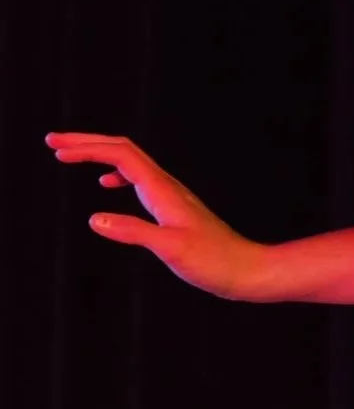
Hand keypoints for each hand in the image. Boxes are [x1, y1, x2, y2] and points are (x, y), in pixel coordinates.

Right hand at [46, 131, 272, 300]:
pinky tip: (106, 184)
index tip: (56, 148)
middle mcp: (167, 187)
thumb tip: (94, 218)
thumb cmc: (212, 260)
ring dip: (99, 155)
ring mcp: (170, 196)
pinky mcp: (171, 209)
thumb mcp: (169, 248)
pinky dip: (117, 174)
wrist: (244, 268)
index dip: (88, 148)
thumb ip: (133, 232)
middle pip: (124, 151)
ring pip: (131, 163)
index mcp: (163, 191)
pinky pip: (139, 180)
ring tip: (70, 156)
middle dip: (88, 142)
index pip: (121, 155)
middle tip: (53, 140)